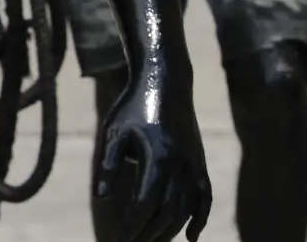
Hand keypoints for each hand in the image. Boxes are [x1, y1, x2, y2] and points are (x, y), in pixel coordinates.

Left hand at [94, 67, 213, 241]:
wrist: (166, 81)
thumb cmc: (133, 105)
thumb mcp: (115, 131)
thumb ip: (109, 165)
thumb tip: (101, 197)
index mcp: (157, 158)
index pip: (146, 204)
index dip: (133, 225)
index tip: (119, 238)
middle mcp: (181, 165)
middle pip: (167, 213)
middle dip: (149, 234)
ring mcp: (195, 165)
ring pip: (186, 210)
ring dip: (170, 231)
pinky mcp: (201, 163)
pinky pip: (205, 198)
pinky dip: (200, 219)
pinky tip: (192, 238)